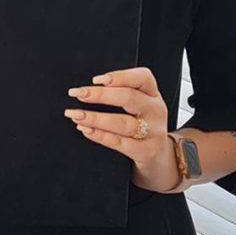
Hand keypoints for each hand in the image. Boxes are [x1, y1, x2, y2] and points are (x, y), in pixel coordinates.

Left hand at [65, 68, 176, 190]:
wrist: (159, 158)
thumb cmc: (142, 127)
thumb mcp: (139, 107)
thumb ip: (120, 95)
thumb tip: (88, 90)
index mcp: (153, 95)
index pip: (143, 78)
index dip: (120, 76)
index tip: (96, 80)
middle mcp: (156, 111)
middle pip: (129, 98)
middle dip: (100, 95)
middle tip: (79, 93)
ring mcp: (154, 132)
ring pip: (123, 122)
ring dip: (96, 118)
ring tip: (76, 115)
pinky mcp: (147, 151)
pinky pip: (120, 143)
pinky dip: (101, 136)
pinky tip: (86, 130)